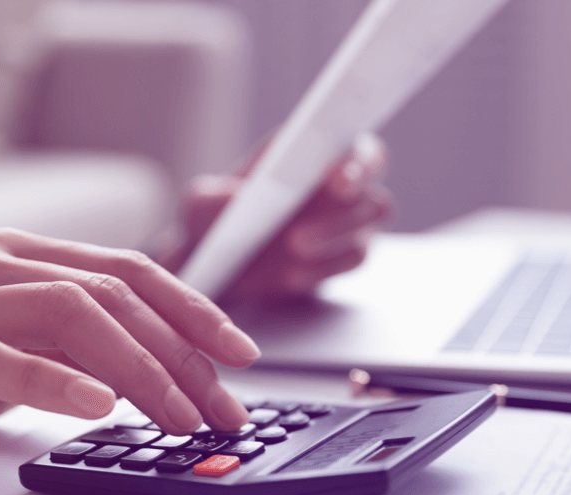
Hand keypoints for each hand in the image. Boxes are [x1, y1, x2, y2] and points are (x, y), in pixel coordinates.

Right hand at [0, 231, 260, 464]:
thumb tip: (170, 370)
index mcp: (17, 255)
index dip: (191, 308)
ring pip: (67, 314)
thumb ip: (79, 345)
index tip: (240, 353)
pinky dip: (55, 382)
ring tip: (178, 416)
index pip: (125, 269)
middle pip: (108, 293)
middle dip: (180, 352)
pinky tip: (100, 408)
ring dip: (138, 369)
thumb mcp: (20, 353)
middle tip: (220, 407)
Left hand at [179, 133, 390, 300]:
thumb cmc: (213, 222)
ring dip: (335, 237)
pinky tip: (293, 274)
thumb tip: (237, 198)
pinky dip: (325, 268)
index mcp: (310, 150)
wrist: (218, 268)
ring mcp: (346, 219)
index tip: (336, 176)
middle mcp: (338, 180)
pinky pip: (352, 259)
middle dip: (349, 201)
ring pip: (368, 225)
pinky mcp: (343, 254)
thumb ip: (211, 196)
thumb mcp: (198, 205)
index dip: (355, 158)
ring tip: (294, 246)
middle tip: (309, 222)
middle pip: (372, 183)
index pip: (353, 144)